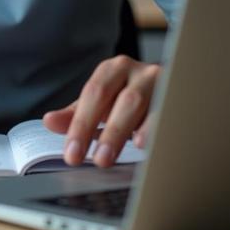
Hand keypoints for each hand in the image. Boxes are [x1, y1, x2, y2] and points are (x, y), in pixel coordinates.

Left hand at [43, 55, 160, 167]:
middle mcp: (137, 72)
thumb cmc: (130, 99)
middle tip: (96, 160)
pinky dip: (155, 129)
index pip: (93, 94)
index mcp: (113, 69)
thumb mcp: (102, 104)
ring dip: (126, 131)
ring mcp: (162, 82)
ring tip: (114, 154)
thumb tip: (50, 121)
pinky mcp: (180, 97)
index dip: (81, 124)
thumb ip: (77, 114)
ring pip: (143, 104)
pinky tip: (144, 144)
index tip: (72, 153)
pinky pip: (168, 112)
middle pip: (120, 99)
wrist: (171, 89)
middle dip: (107, 131)